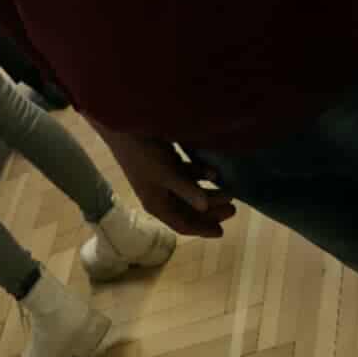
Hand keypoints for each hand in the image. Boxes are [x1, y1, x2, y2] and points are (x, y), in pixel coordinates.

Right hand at [98, 129, 236, 237]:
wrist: (124, 124)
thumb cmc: (143, 152)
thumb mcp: (167, 173)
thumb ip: (187, 190)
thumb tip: (204, 208)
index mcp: (157, 204)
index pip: (182, 224)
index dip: (202, 229)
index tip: (222, 232)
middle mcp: (160, 194)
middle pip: (188, 210)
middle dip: (211, 211)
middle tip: (233, 207)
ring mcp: (162, 178)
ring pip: (190, 192)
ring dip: (208, 193)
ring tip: (229, 190)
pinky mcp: (165, 163)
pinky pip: (187, 175)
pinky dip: (200, 175)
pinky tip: (213, 172)